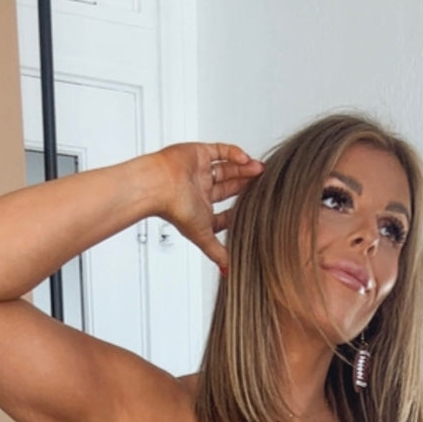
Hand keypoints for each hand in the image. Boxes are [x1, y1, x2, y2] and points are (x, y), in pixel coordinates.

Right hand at [153, 142, 263, 269]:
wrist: (160, 185)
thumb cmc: (176, 209)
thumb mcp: (203, 236)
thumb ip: (217, 253)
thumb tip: (229, 270)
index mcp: (200, 211)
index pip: (223, 214)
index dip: (238, 214)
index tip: (254, 212)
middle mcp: (200, 191)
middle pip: (228, 188)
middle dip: (245, 186)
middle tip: (263, 183)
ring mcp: (199, 172)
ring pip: (226, 169)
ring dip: (244, 169)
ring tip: (259, 169)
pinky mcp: (199, 153)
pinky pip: (220, 151)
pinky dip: (234, 153)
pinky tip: (245, 158)